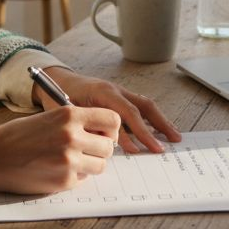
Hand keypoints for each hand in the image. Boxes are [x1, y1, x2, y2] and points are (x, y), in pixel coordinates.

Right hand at [0, 105, 120, 193]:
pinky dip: (74, 177)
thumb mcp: (49, 118)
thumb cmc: (19, 136)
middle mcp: (72, 135)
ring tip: (71, 162)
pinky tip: (56, 170)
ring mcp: (69, 160)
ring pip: (100, 165)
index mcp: (69, 115)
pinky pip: (83, 180)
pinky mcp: (64, 180)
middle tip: (86, 152)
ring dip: (90, 165)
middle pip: (109, 146)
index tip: (103, 134)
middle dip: (100, 150)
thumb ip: (76, 123)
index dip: (111, 129)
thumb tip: (102, 135)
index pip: (112, 119)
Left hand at [36, 68, 183, 154]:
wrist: (55, 79)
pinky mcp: (118, 97)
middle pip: (144, 105)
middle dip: (161, 123)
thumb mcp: (70, 114)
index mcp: (104, 91)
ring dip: (159, 121)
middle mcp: (115, 89)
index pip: (130, 113)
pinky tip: (156, 132)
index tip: (153, 148)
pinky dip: (149, 119)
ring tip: (173, 137)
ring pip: (144, 105)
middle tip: (174, 140)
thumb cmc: (58, 96)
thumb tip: (110, 145)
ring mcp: (118, 92)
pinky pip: (138, 108)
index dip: (143, 132)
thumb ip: (89, 127)